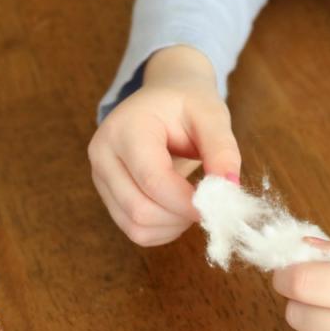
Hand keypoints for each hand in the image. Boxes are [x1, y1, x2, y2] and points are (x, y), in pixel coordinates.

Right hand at [88, 45, 241, 246]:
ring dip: (172, 226)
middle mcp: (103, 155)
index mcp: (126, 128)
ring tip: (192, 203)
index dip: (187, 201)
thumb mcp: (211, 115)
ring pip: (135, 226)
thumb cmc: (187, 104)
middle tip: (207, 203)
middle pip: (140, 209)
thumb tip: (229, 190)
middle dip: (180, 216)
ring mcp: (100, 177)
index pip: (153, 179)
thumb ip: (222, 151)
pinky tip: (178, 210)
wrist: (163, 99)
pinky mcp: (106, 196)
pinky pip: (134, 230)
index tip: (216, 204)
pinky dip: (162, 230)